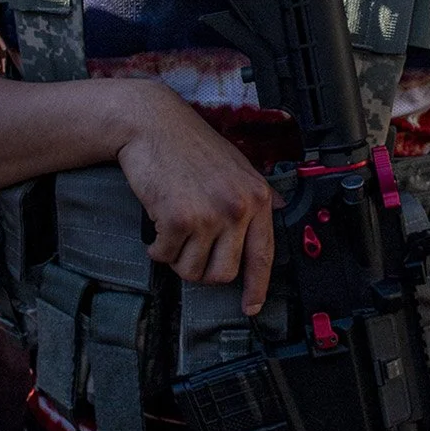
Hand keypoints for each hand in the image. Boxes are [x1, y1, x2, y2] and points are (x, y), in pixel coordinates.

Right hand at [115, 83, 276, 313]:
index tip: (250, 306)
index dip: (257, 287)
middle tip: (189, 250)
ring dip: (177, 257)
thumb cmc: (190, 143)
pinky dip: (156, 248)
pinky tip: (155, 228)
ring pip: (192, 270)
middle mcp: (237, 208)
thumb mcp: (236, 165)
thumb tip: (276, 211)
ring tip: (172, 231)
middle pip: (223, 273)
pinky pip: (165, 256)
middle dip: (202, 269)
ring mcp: (208, 214)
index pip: (263, 255)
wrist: (153, 124)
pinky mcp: (177, 218)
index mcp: (256, 197)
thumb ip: (254, 193)